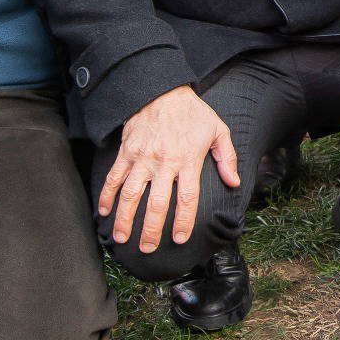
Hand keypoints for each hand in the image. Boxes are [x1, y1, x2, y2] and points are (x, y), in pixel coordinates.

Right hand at [99, 86, 240, 253]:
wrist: (162, 89)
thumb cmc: (192, 112)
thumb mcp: (218, 129)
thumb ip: (227, 157)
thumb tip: (234, 183)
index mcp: (188, 159)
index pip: (187, 197)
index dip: (183, 220)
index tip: (179, 238)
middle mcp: (164, 162)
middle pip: (157, 202)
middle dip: (151, 229)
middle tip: (148, 249)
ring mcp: (142, 158)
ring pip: (131, 194)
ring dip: (125, 219)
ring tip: (121, 239)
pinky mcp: (126, 152)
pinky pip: (114, 177)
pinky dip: (107, 195)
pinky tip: (105, 212)